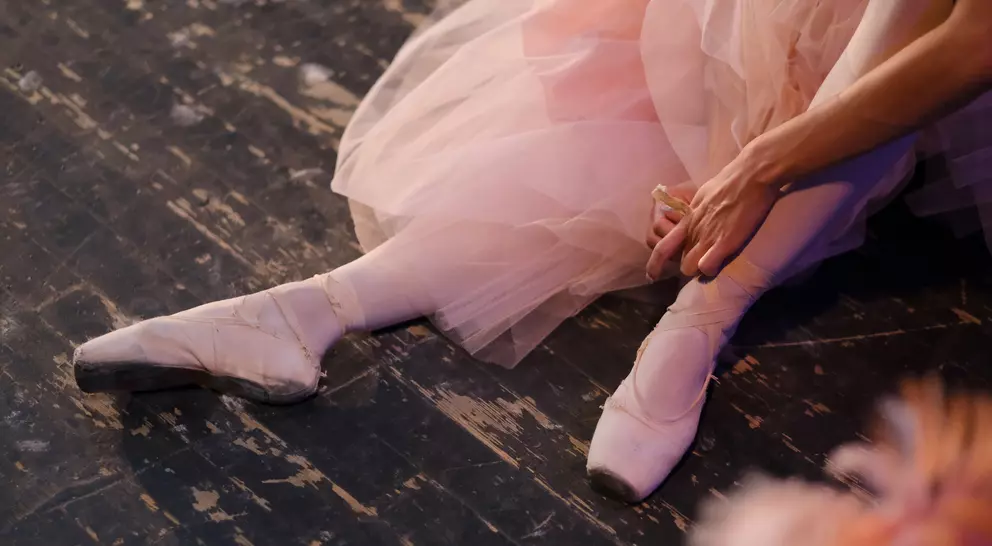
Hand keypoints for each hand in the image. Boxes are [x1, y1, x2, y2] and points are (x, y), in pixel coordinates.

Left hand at [647, 153, 779, 279]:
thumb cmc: (731, 181)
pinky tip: (718, 265)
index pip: (664, 245)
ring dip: (697, 270)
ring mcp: (706, 236)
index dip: (658, 262)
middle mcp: (692, 229)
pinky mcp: (724, 242)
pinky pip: (706, 267)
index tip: (655, 274)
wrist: (750, 176)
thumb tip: (698, 214)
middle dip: (685, 266)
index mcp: (688, 218)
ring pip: (688, 267)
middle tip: (699, 264)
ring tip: (711, 265)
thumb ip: (699, 210)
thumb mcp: (704, 195)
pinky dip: (710, 270)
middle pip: (677, 260)